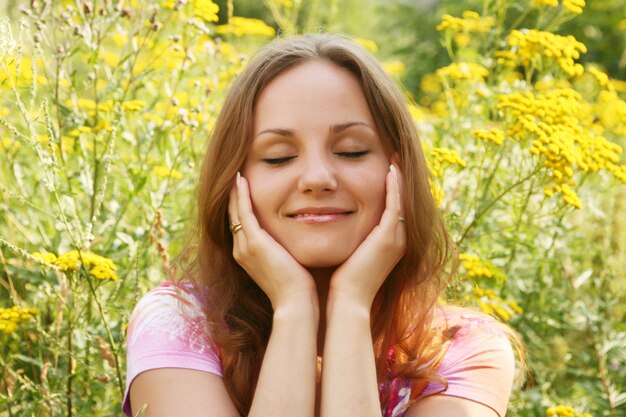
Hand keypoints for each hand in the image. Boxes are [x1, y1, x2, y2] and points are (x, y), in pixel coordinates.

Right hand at [229, 173, 317, 310]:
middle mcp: (240, 250)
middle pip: (232, 215)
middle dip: (233, 195)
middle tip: (235, 174)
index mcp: (247, 255)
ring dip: (235, 191)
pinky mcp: (254, 242)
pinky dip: (242, 195)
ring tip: (236, 172)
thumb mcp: (287, 264)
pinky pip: (244, 212)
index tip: (243, 188)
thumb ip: (284, 250)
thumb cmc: (298, 288)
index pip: (239, 224)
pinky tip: (242, 179)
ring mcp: (245, 246)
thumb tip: (295, 239)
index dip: (239, 206)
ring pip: (235, 211)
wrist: (295, 303)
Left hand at [328, 164, 405, 308]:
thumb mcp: (351, 254)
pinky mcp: (388, 237)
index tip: (388, 171)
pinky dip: (394, 187)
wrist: (347, 301)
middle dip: (401, 181)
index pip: (397, 210)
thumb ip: (350, 238)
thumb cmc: (342, 282)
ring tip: (395, 159)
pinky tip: (390, 170)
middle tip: (396, 158)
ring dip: (399, 179)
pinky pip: (395, 205)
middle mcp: (400, 240)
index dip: (395, 191)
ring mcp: (397, 239)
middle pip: (405, 203)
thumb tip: (333, 222)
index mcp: (392, 245)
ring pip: (403, 201)